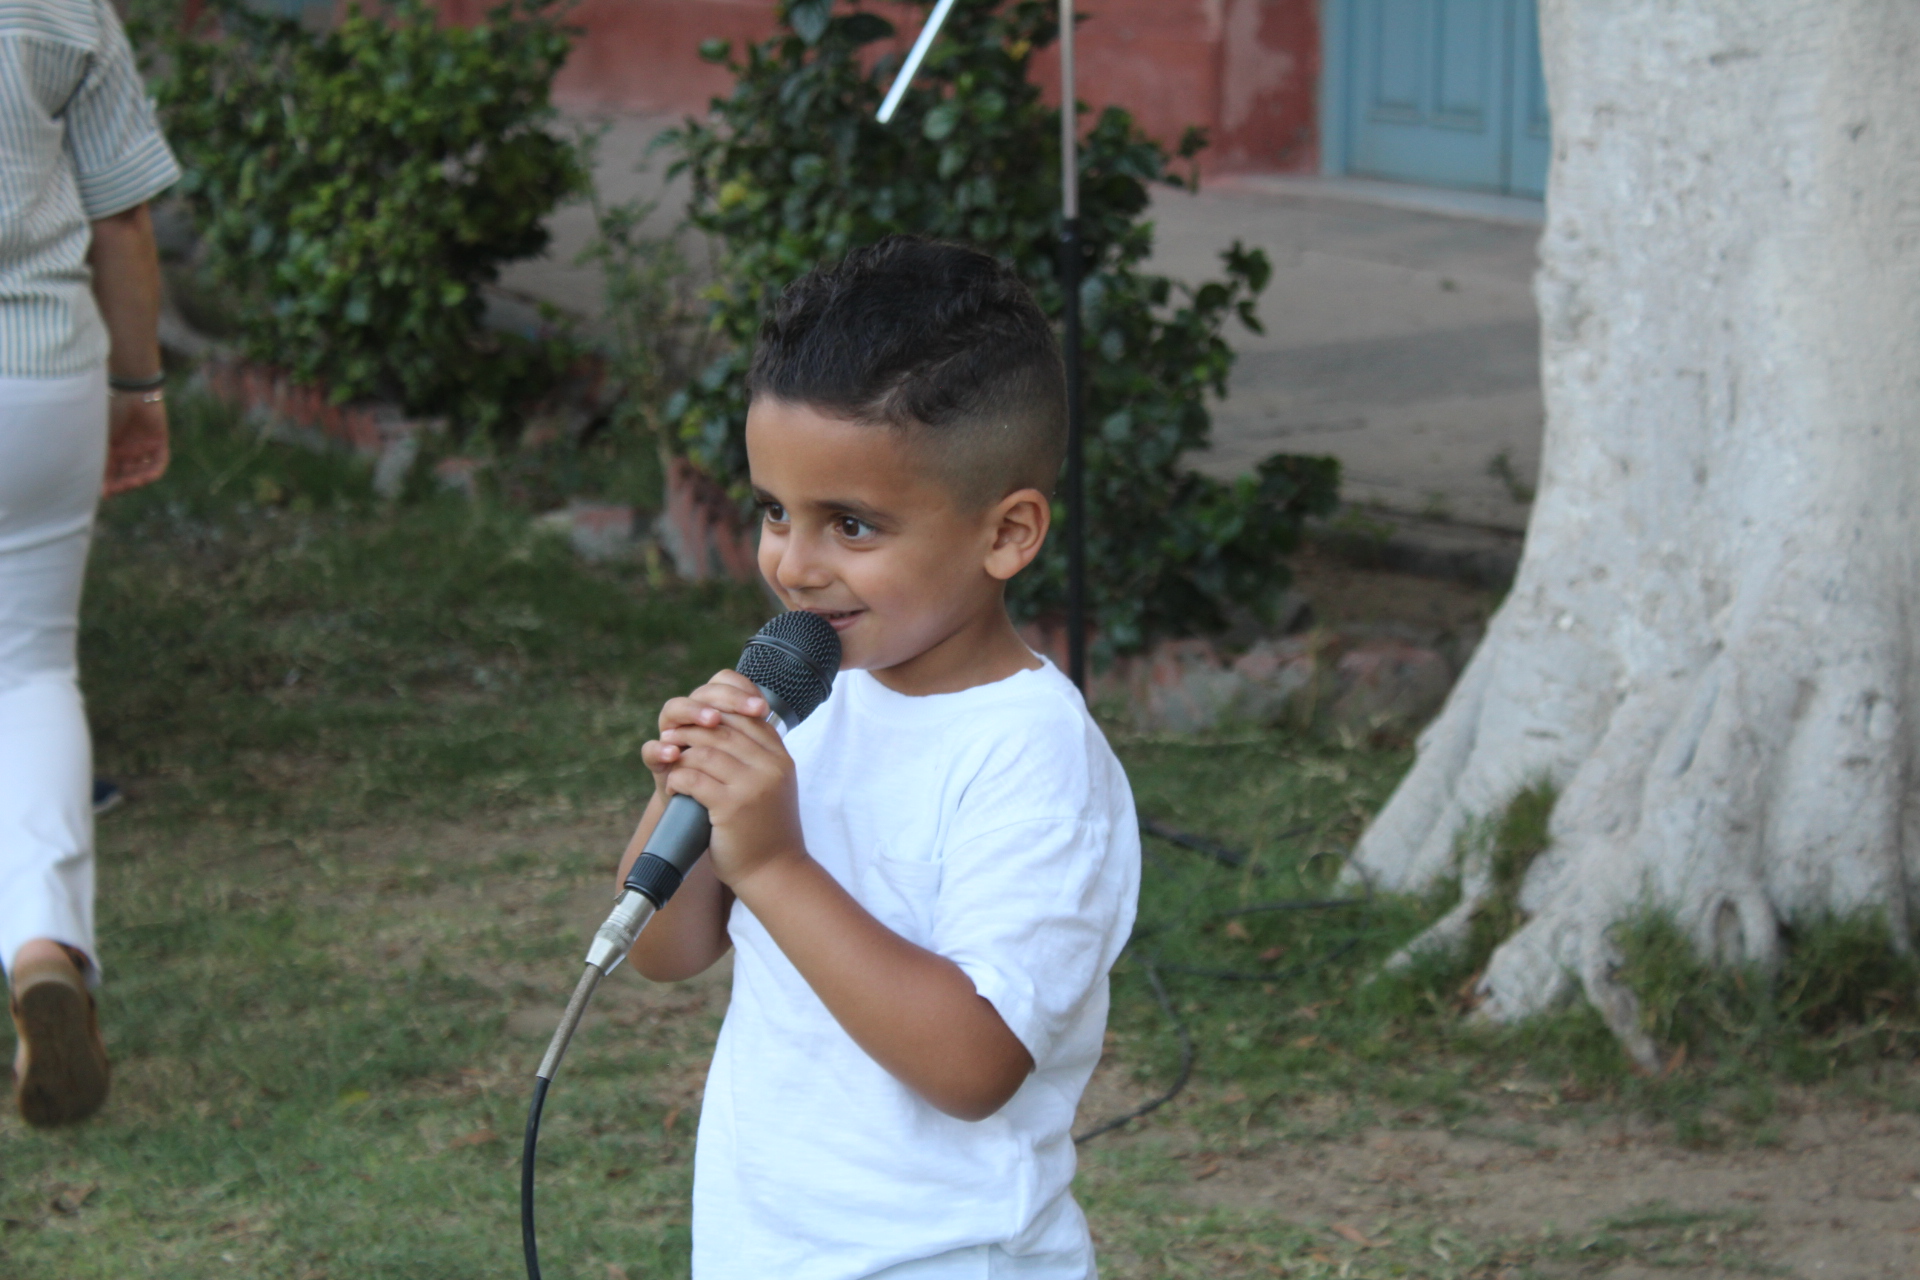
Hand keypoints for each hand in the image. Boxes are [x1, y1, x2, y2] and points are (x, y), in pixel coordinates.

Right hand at [102, 393, 167, 496]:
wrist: (129, 391)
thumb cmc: (107, 410)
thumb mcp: (99, 437)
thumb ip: (97, 458)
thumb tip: (94, 484)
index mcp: (109, 447)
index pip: (110, 472)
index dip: (107, 484)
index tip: (103, 493)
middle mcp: (126, 450)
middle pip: (126, 475)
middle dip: (122, 484)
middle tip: (116, 489)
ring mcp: (143, 447)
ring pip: (142, 471)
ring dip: (136, 480)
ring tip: (130, 484)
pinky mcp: (159, 443)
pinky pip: (159, 463)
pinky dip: (152, 472)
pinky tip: (144, 478)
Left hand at [644, 670, 803, 889]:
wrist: (775, 872)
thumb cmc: (766, 830)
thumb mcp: (772, 787)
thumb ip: (757, 758)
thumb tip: (721, 728)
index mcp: (781, 758)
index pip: (747, 718)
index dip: (717, 714)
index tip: (695, 721)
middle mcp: (771, 766)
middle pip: (723, 730)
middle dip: (692, 730)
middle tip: (671, 737)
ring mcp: (753, 785)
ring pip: (705, 751)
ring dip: (681, 754)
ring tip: (671, 762)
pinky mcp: (731, 806)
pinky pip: (694, 778)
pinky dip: (678, 779)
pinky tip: (674, 787)